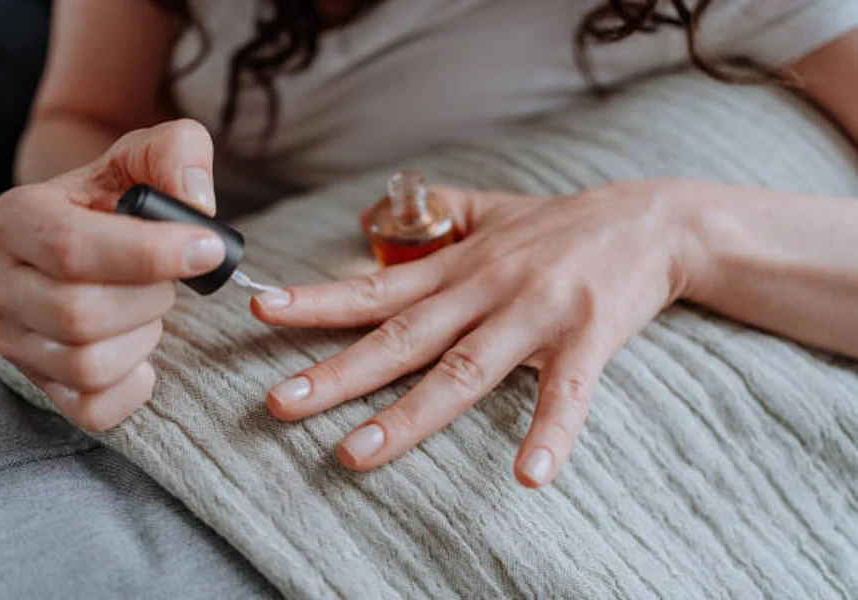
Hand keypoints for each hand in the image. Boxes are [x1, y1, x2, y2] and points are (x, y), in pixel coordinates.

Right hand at [0, 120, 223, 431]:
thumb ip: (178, 154)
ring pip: (87, 364)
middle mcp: (0, 282)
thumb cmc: (124, 197)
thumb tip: (197, 204)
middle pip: (79, 313)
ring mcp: (15, 339)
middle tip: (169, 280)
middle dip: (149, 297)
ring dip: (144, 337)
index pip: (72, 247)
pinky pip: (91, 409)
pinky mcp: (41, 382)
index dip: (150, 254)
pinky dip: (133, 387)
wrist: (98, 233)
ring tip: (149, 307)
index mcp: (17, 219)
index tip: (206, 249)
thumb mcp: (150, 156)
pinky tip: (144, 352)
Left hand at [252, 179, 695, 486]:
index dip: (318, 301)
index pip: (376, 287)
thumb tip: (369, 214)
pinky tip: (529, 476)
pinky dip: (549, 433)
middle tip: (279, 404)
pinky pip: (565, 392)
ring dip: (409, 415)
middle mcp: (485, 289)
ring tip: (356, 453)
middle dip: (337, 374)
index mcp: (458, 266)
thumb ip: (433, 210)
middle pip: (401, 338)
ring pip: (463, 370)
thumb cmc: (561, 223)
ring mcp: (534, 315)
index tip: (264, 311)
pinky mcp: (586, 338)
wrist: (650, 221)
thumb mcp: (490, 208)